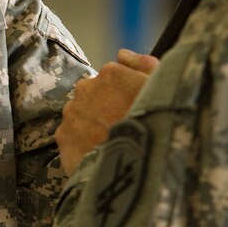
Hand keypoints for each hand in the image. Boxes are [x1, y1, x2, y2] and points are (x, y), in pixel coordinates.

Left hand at [55, 49, 158, 175]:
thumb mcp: (165, 90)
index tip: (134, 109)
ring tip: (112, 145)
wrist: (138, 173)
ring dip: (93, 125)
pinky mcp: (63, 138)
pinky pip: (72, 137)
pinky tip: (99, 156)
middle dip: (106, 107)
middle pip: (95, 94)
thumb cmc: (158, 127)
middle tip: (123, 128)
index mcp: (112, 73)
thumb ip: (144, 65)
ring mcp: (72, 113)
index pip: (115, 78)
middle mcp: (86, 87)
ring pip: (81, 114)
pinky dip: (83, 145)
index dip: (125, 95)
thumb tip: (121, 54)